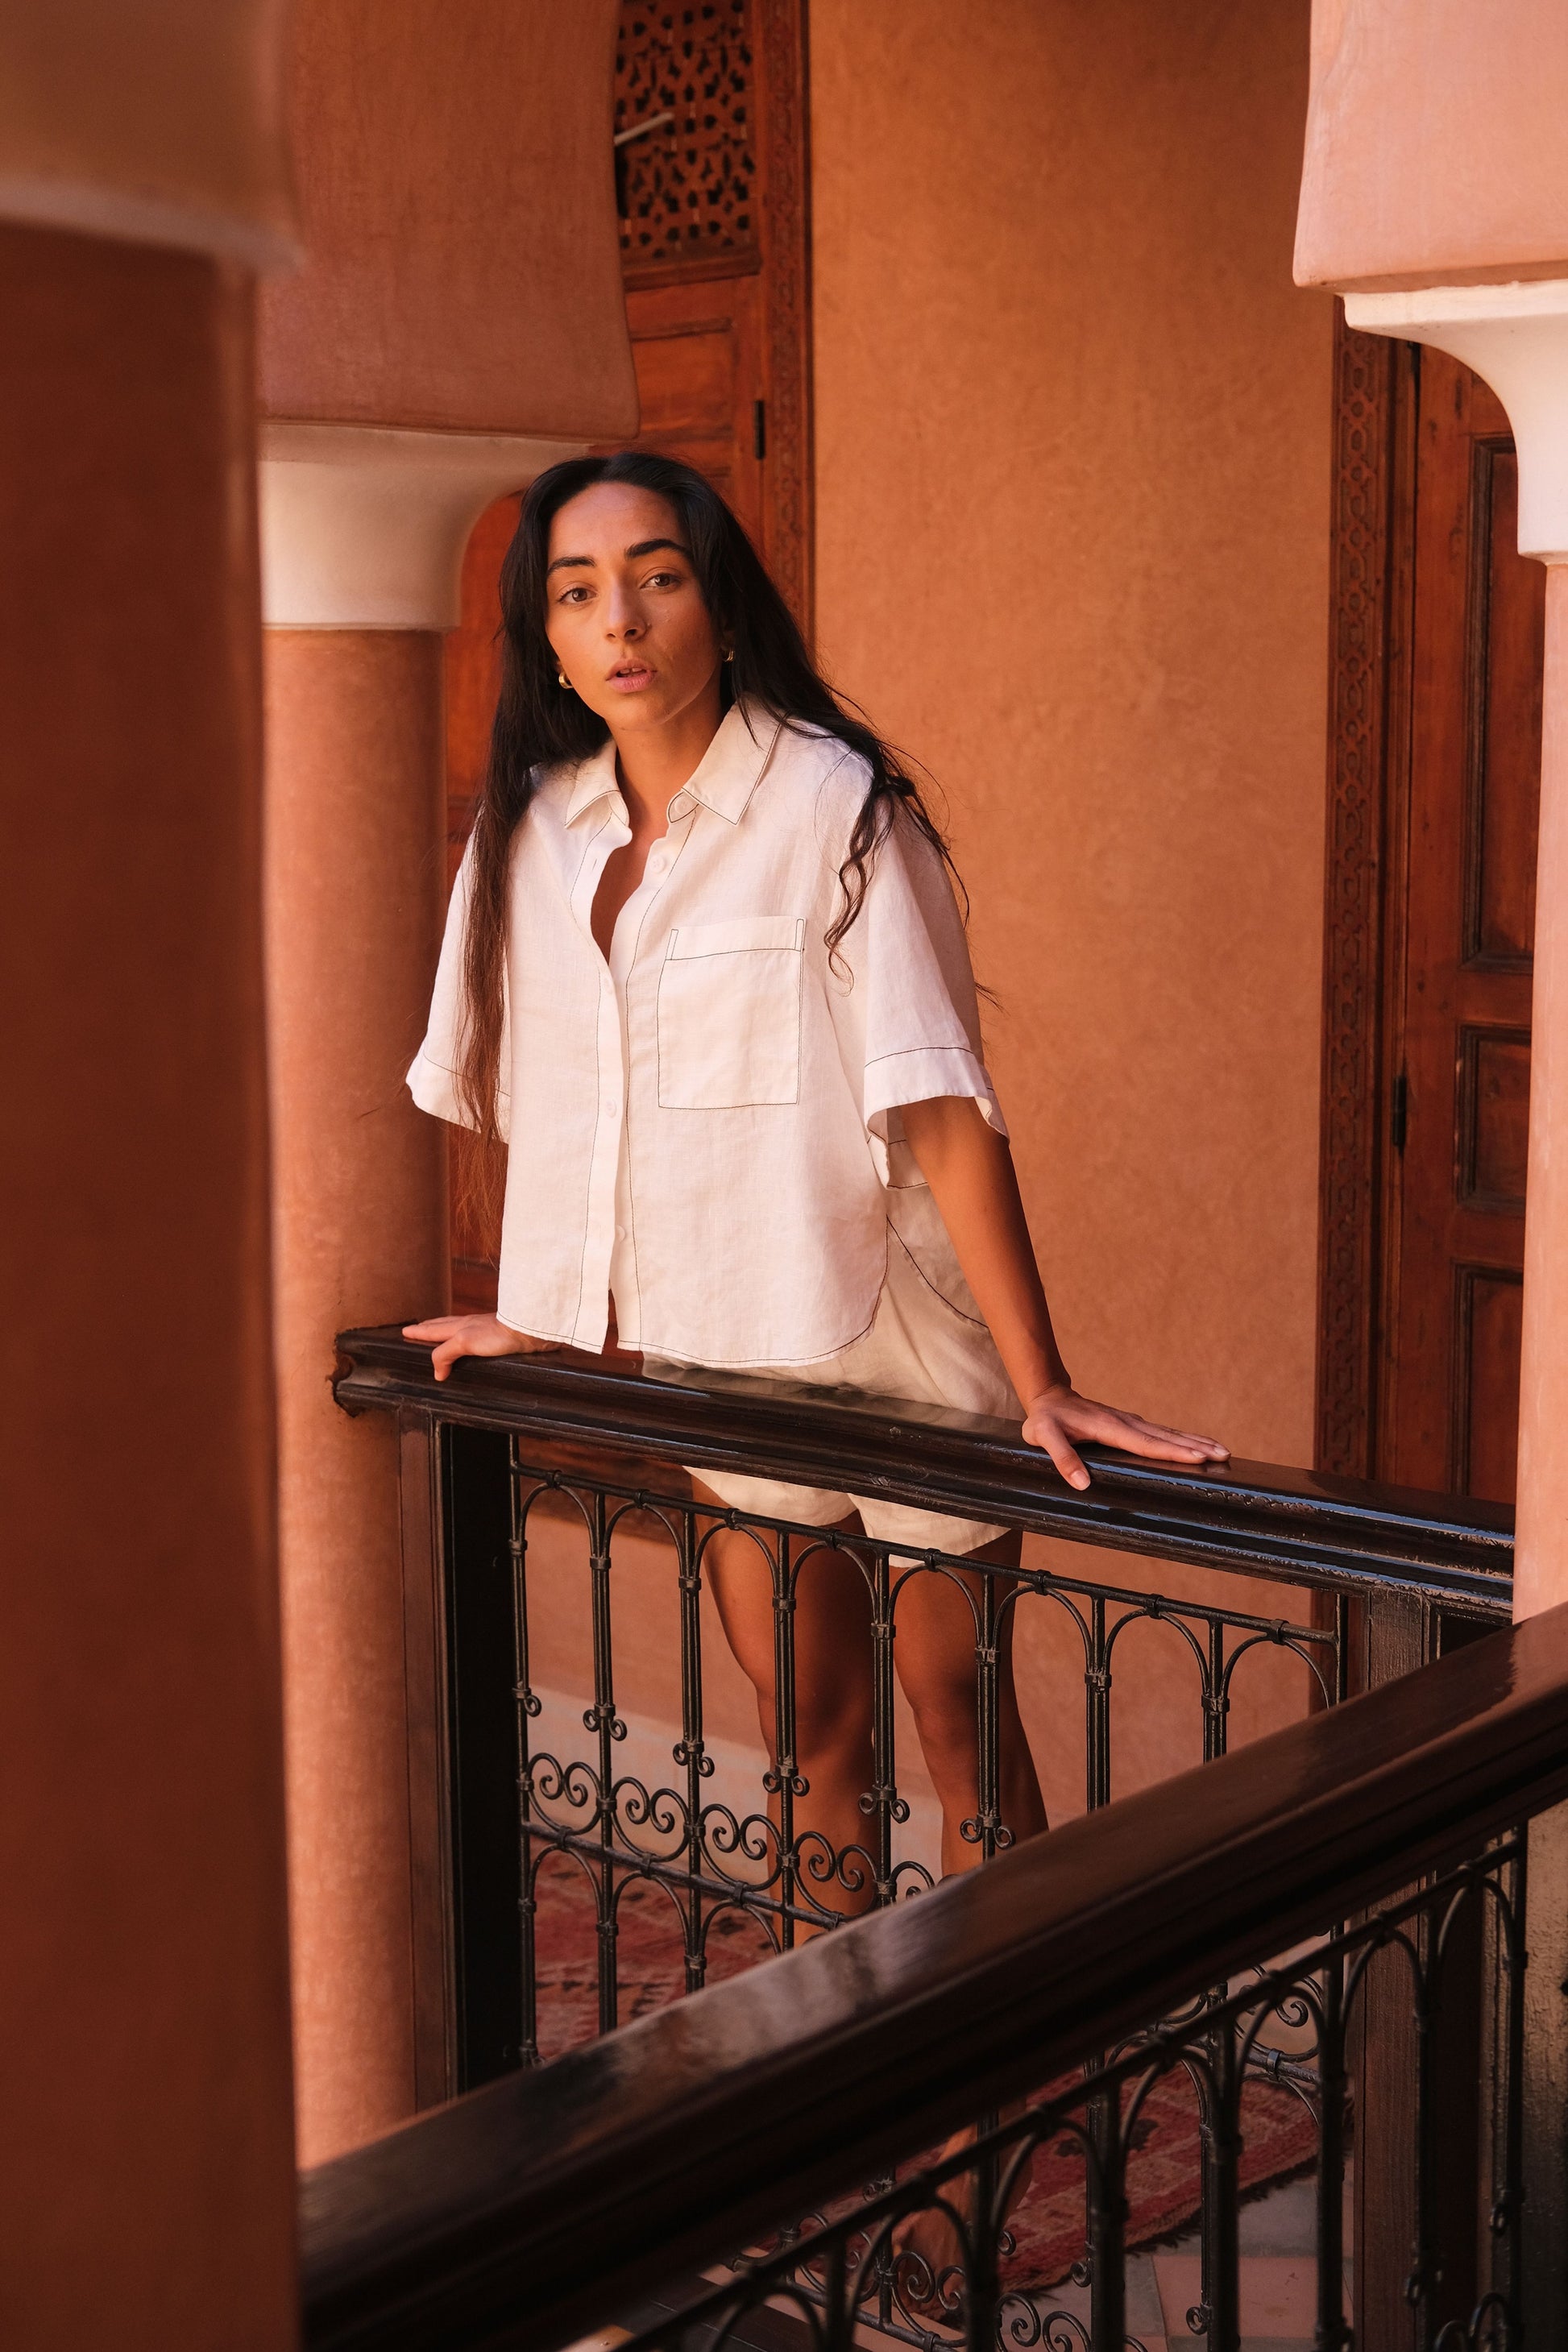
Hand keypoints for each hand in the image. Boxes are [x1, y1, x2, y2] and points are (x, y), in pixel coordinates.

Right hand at [401, 1313, 558, 1382]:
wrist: (530, 1330)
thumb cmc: (499, 1333)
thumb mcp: (465, 1341)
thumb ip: (445, 1353)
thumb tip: (436, 1372)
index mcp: (459, 1326)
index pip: (433, 1330)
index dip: (418, 1332)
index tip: (405, 1331)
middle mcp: (470, 1327)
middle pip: (444, 1326)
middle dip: (429, 1329)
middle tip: (417, 1330)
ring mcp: (485, 1333)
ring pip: (459, 1333)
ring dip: (446, 1336)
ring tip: (440, 1339)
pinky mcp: (499, 1341)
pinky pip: (475, 1344)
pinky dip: (466, 1346)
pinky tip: (471, 1351)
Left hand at [1020, 1384, 1228, 1491]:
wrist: (1048, 1397)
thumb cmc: (1045, 1419)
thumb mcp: (1044, 1437)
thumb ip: (1062, 1458)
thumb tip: (1083, 1484)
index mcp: (1109, 1427)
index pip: (1146, 1444)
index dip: (1173, 1452)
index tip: (1198, 1458)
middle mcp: (1125, 1422)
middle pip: (1166, 1437)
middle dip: (1196, 1446)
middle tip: (1224, 1454)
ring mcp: (1129, 1422)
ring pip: (1167, 1433)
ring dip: (1195, 1441)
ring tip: (1222, 1450)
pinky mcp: (1129, 1424)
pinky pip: (1160, 1433)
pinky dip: (1181, 1439)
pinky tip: (1194, 1445)